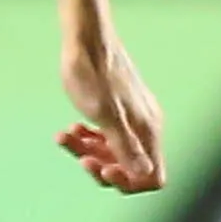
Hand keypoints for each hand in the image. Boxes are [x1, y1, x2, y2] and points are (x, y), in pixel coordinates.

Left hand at [54, 25, 164, 194]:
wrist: (85, 39)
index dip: (129, 182)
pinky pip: (103, 136)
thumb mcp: (106, 115)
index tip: (104, 171)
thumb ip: (125, 146)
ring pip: (111, 152)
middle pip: (130, 168)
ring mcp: (130, 118)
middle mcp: (144, 127)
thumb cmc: (93, 75)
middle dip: (102, 167)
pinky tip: (70, 129)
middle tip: (80, 157)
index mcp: (147, 130)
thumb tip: (146, 175)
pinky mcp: (115, 110)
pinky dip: (86, 138)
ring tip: (66, 136)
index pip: (154, 176)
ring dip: (87, 151)